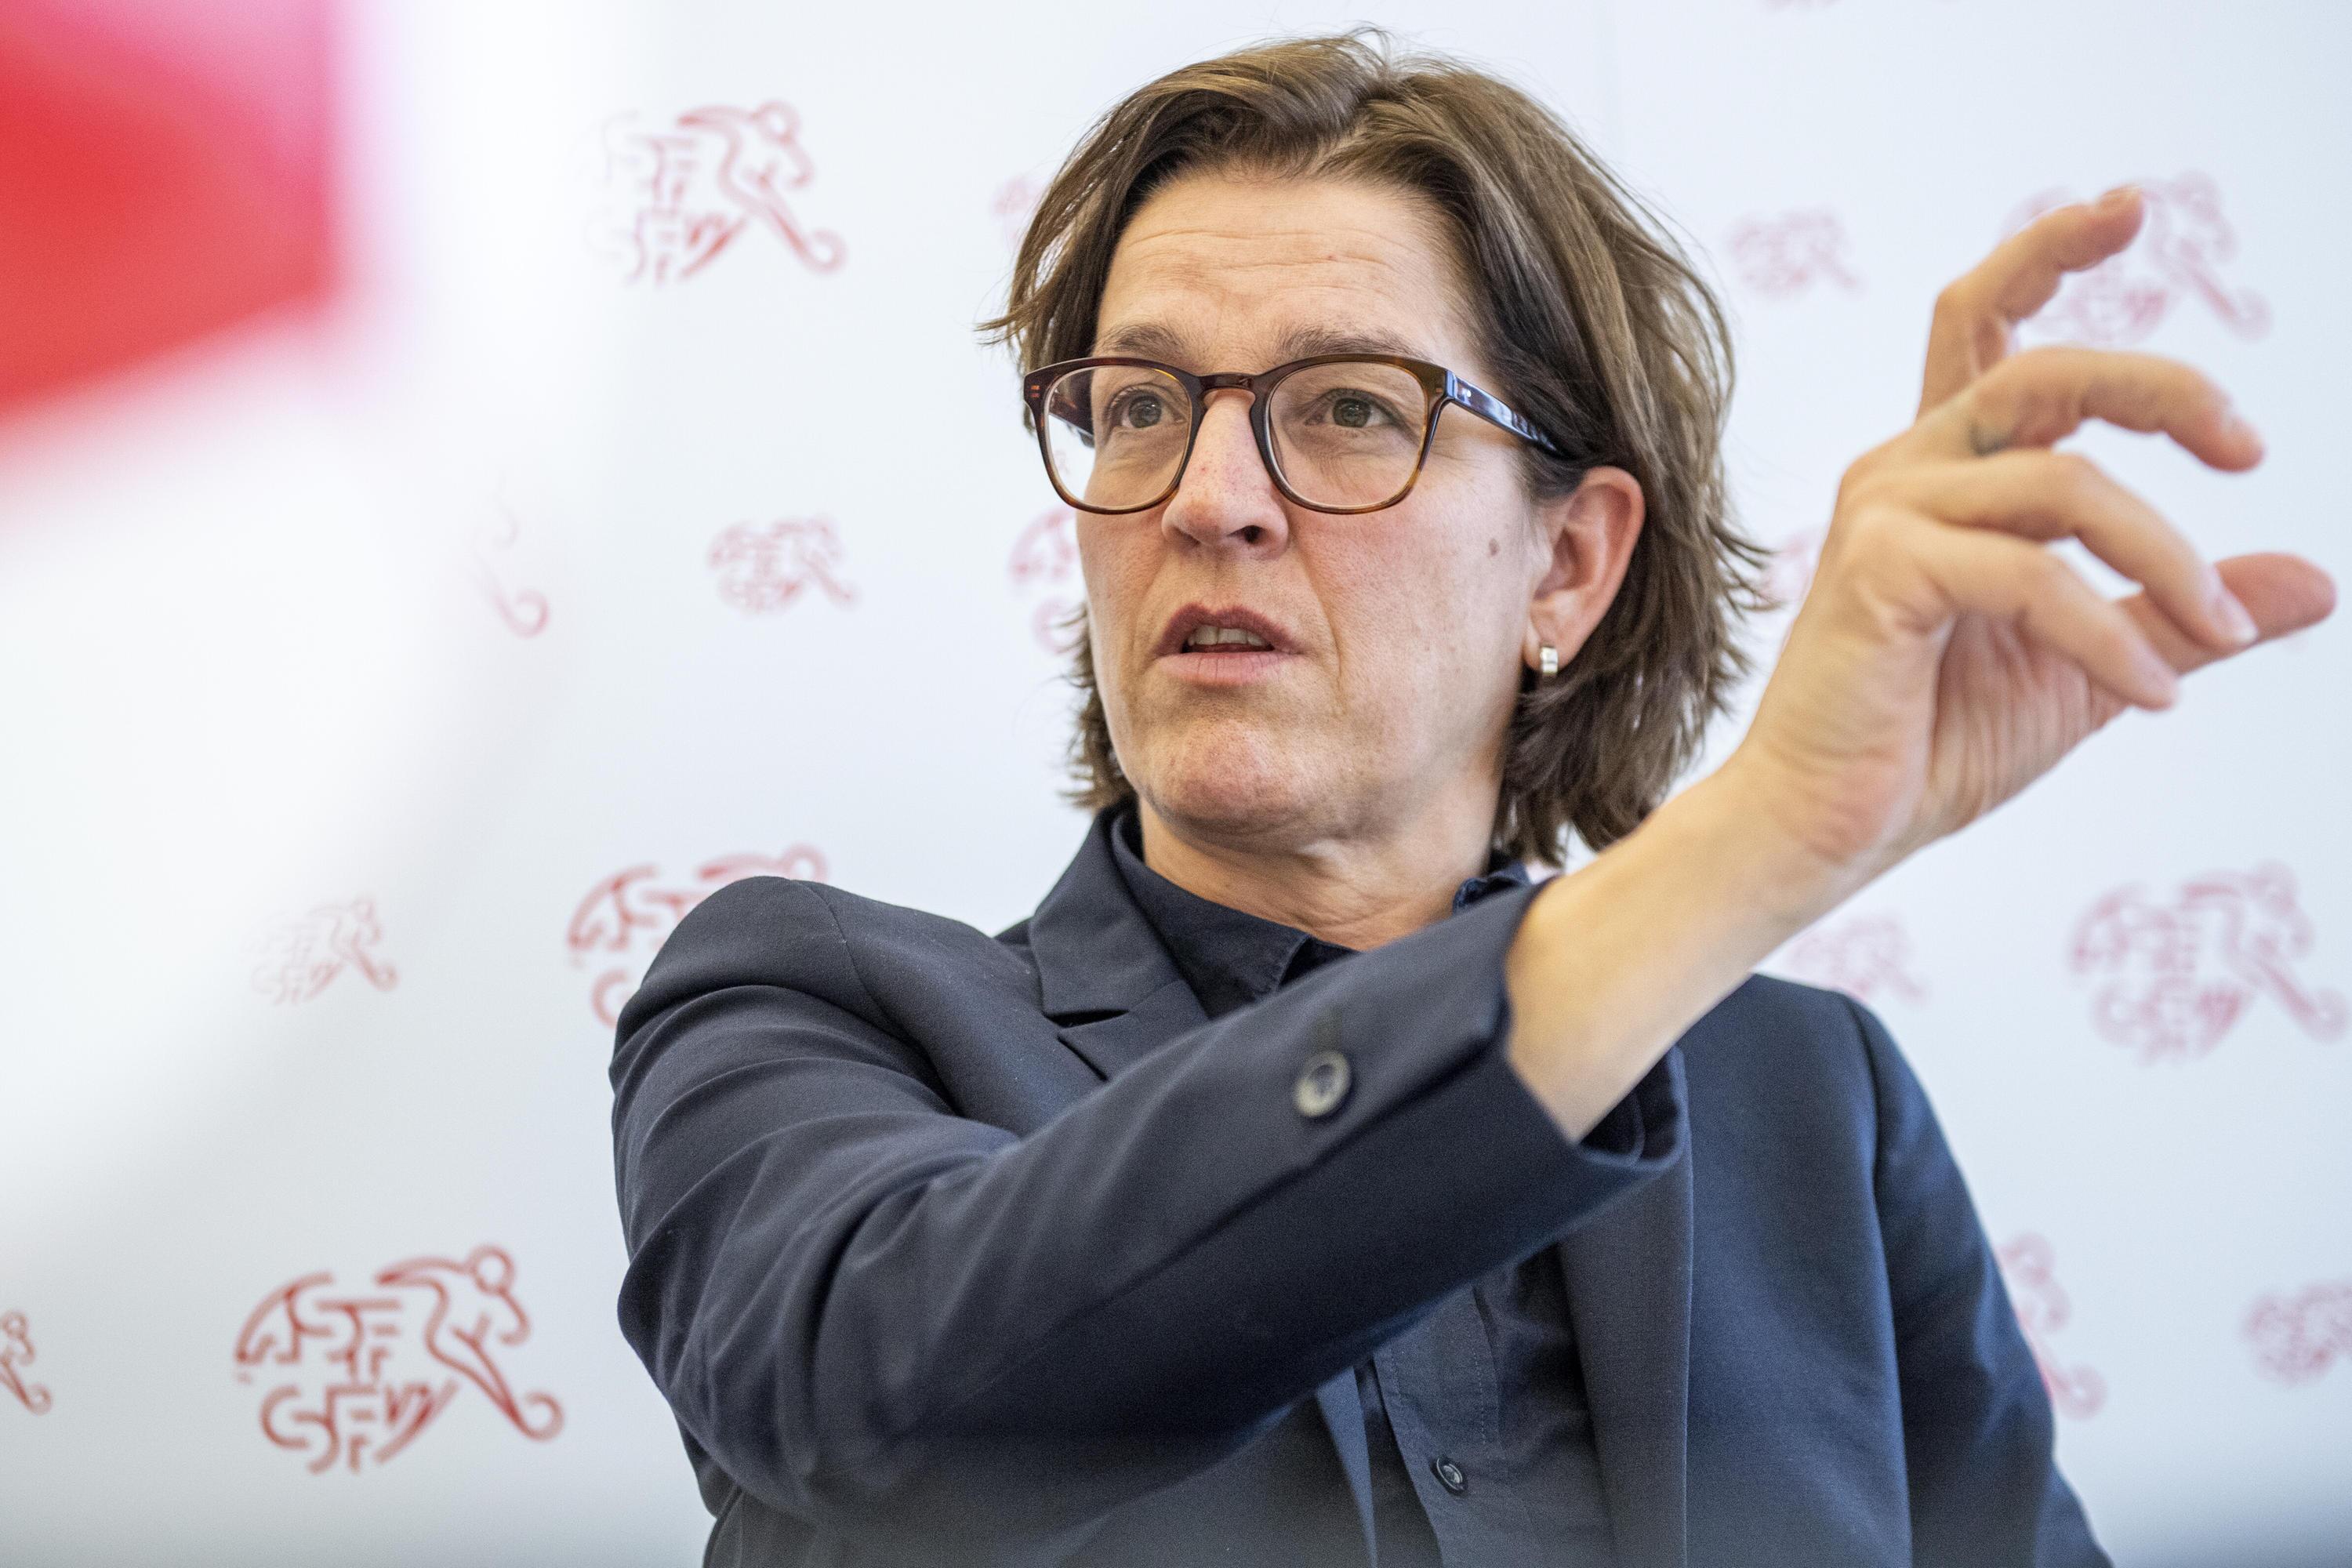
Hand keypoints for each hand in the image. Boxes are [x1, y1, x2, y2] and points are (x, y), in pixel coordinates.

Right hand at [1724, 206, 2337, 888]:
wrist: (1830, 825)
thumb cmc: (1932, 741)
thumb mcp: (2092, 662)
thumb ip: (2181, 610)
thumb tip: (2311, 582)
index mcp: (1945, 473)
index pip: (1982, 322)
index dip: (2049, 249)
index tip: (2133, 208)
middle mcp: (1907, 471)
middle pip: (2044, 369)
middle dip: (2161, 389)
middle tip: (2248, 447)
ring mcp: (1886, 513)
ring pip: (2064, 483)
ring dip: (2166, 557)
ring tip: (2218, 632)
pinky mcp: (1879, 571)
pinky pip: (2033, 575)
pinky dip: (2111, 636)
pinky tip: (2151, 693)